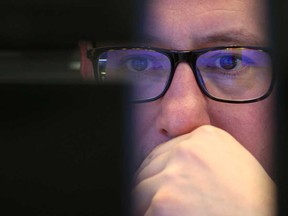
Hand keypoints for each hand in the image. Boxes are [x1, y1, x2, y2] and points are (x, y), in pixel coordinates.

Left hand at [133, 125, 275, 215]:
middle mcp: (187, 150)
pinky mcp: (163, 202)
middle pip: (151, 167)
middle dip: (154, 185)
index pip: (165, 150)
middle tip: (166, 200)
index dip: (162, 170)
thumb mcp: (232, 161)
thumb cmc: (252, 199)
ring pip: (142, 188)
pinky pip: (143, 209)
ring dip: (151, 202)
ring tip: (169, 210)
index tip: (163, 182)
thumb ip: (202, 155)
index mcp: (205, 136)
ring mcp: (173, 175)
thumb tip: (174, 160)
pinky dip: (152, 215)